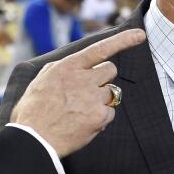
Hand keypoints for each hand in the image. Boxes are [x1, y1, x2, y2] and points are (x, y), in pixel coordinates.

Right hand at [12, 29, 145, 156]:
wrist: (33, 138)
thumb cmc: (33, 111)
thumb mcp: (42, 80)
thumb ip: (63, 69)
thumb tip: (79, 64)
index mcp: (68, 67)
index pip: (100, 49)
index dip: (123, 40)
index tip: (140, 35)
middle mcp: (83, 79)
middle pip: (110, 70)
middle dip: (103, 78)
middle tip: (88, 90)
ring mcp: (93, 97)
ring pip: (111, 92)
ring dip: (100, 99)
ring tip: (80, 110)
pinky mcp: (99, 116)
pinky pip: (110, 112)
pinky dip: (100, 117)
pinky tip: (83, 123)